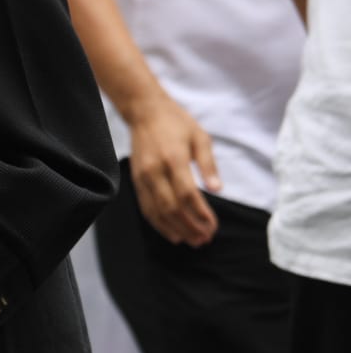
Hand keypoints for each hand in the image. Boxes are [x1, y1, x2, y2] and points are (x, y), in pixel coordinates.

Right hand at [124, 92, 219, 245]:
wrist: (144, 111)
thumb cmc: (176, 123)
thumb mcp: (200, 137)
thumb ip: (209, 165)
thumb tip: (218, 190)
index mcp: (173, 158)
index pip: (188, 194)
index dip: (201, 214)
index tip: (213, 226)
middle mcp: (155, 170)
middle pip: (171, 207)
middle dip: (189, 227)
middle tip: (205, 239)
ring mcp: (142, 176)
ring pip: (156, 211)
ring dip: (174, 229)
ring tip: (191, 241)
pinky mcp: (136, 179)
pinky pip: (145, 206)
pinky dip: (158, 223)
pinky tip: (171, 233)